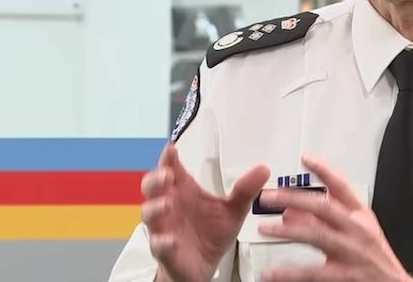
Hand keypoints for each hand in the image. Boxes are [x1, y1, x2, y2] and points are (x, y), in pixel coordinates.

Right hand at [141, 143, 269, 281]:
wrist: (204, 266)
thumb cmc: (211, 233)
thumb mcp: (233, 210)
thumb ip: (245, 190)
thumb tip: (263, 169)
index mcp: (184, 191)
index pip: (172, 169)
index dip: (168, 158)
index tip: (171, 147)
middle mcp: (170, 206)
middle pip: (152, 187)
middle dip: (156, 179)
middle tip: (168, 174)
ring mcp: (164, 227)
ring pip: (149, 214)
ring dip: (156, 207)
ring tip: (168, 204)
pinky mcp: (165, 250)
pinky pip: (158, 245)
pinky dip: (162, 242)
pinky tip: (170, 239)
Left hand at [257, 155, 412, 281]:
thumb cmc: (375, 260)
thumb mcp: (356, 233)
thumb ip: (324, 220)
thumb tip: (291, 211)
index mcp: (361, 216)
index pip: (342, 186)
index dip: (324, 170)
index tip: (306, 158)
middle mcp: (357, 230)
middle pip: (323, 206)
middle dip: (294, 198)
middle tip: (270, 196)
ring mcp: (352, 252)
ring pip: (317, 235)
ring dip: (288, 230)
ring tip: (266, 228)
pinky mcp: (346, 275)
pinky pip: (313, 272)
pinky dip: (290, 272)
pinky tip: (272, 272)